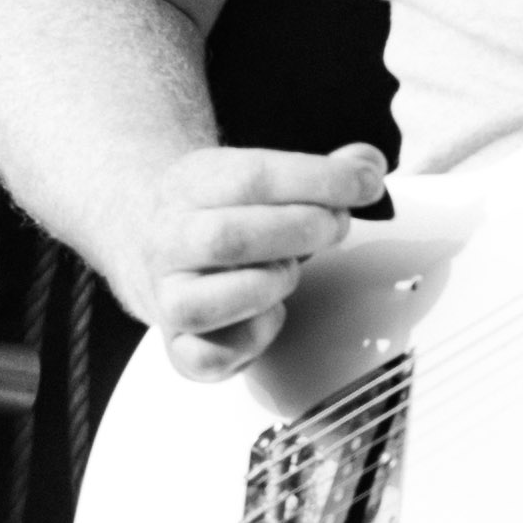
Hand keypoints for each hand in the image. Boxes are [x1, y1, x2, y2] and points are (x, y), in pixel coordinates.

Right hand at [127, 139, 388, 376]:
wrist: (154, 241)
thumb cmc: (226, 213)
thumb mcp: (261, 176)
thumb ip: (321, 173)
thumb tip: (368, 165)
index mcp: (189, 186)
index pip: (252, 178)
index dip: (320, 180)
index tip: (366, 183)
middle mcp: (169, 241)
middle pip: (228, 239)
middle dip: (300, 231)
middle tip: (334, 226)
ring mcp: (168, 296)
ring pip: (204, 304)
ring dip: (268, 286)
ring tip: (288, 270)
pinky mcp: (177, 344)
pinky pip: (205, 358)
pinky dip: (251, 341)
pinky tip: (272, 314)